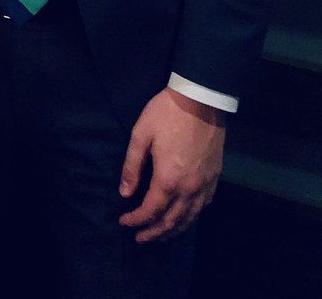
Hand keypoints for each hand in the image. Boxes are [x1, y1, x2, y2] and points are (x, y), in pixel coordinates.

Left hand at [118, 86, 225, 243]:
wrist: (201, 100)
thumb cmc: (166, 114)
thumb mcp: (141, 135)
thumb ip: (132, 166)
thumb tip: (125, 193)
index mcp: (168, 179)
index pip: (151, 210)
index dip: (136, 220)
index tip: (124, 222)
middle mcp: (189, 189)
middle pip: (171, 221)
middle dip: (154, 232)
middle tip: (140, 238)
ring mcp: (205, 185)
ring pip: (190, 218)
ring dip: (173, 230)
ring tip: (160, 235)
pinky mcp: (215, 178)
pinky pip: (203, 207)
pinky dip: (191, 218)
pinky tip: (184, 217)